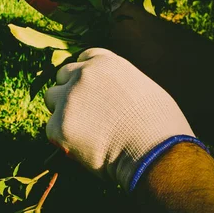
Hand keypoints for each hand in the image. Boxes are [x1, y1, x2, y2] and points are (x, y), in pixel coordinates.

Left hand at [44, 48, 194, 190]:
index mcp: (105, 62)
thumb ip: (121, 83)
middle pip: (63, 75)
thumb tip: (113, 92)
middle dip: (69, 89)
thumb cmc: (161, 127)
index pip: (84, 58)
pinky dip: (63, 137)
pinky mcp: (58, 124)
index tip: (91, 88)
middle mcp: (83, 74)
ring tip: (82, 129)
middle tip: (83, 112)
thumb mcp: (146, 89)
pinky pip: (52, 128)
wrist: (155, 154)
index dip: (86, 74)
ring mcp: (68, 98)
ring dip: (61, 109)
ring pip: (52, 98)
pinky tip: (84, 147)